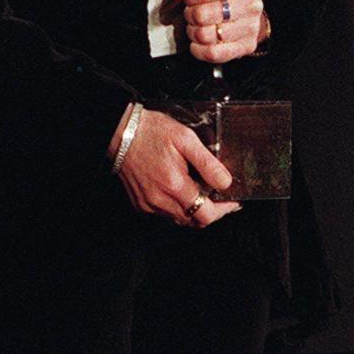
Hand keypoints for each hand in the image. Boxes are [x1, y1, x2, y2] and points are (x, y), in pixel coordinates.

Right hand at [108, 107, 240, 227]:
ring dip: (194, 211)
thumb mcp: (185, 139)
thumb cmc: (151, 132)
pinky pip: (165, 214)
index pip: (206, 214)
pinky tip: (180, 192)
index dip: (223, 211)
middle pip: (195, 222)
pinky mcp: (141, 204)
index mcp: (174, 184)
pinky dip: (177, 208)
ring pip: (180, 220)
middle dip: (211, 212)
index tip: (232, 202)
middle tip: (221, 200)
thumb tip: (225, 182)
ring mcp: (149, 204)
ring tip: (201, 194)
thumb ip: (207, 163)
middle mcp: (160, 200)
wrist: (121, 133)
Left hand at [168, 0, 265, 62]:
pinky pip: (214, 53)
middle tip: (193, 12)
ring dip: (194, 32)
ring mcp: (251, 26)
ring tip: (197, 25)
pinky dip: (199, 50)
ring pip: (207, 35)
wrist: (244, 8)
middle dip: (191, 14)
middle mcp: (252, 3)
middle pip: (204, 14)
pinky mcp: (246, 46)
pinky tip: (199, 41)